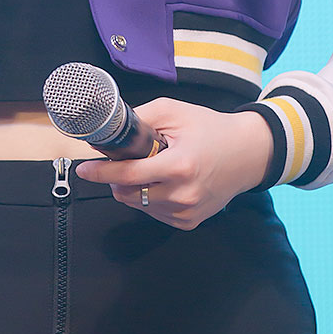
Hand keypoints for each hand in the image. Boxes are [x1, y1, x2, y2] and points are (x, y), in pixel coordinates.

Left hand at [74, 100, 274, 228]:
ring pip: (138, 205)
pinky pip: (154, 213)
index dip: (101, 172)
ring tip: (153, 168)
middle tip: (127, 160)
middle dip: (117, 179)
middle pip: (128, 194)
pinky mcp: (189, 222)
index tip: (84, 169)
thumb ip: (140, 118)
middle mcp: (183, 194)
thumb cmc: (212, 130)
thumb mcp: (175, 112)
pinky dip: (149, 198)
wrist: (248, 153)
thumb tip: (109, 129)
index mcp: (179, 166)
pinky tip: (164, 182)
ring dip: (133, 189)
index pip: (128, 175)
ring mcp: (187, 212)